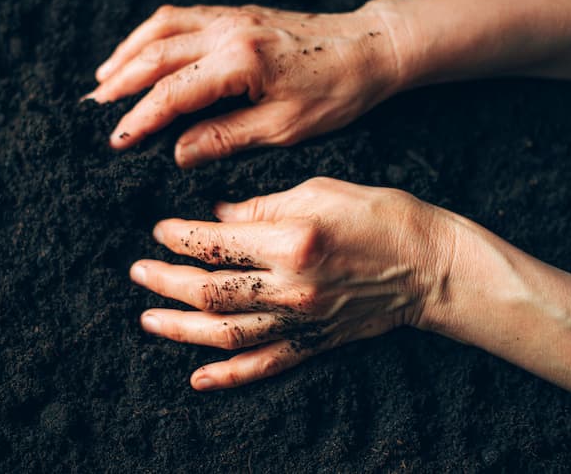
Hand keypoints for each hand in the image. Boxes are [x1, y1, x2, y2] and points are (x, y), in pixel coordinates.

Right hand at [88, 4, 403, 166]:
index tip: (114, 141)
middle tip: (91, 110)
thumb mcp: (284, 127)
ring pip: (162, 27)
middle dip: (119, 83)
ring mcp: (230, 16)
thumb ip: (226, 138)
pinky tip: (141, 52)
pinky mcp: (235, 13)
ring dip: (128, 53)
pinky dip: (151, 35)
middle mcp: (228, 31)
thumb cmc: (336, 91)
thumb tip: (178, 154)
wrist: (368, 47)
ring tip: (103, 80)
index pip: (172, 91)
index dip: (139, 118)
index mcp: (241, 61)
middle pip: (156, 52)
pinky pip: (180, 16)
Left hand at [131, 177, 455, 389]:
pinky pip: (264, 365)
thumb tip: (217, 217)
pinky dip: (229, 376)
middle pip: (210, 292)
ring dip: (181, 328)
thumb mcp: (319, 191)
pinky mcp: (313, 343)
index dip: (180, 237)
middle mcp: (291, 288)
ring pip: (225, 334)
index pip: (217, 243)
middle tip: (139, 271)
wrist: (432, 267)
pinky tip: (198, 379)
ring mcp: (301, 322)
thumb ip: (261, 207)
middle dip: (166, 281)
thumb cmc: (382, 218)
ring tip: (149, 319)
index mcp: (292, 242)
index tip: (161, 230)